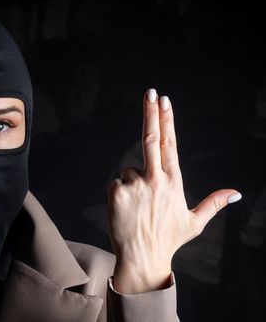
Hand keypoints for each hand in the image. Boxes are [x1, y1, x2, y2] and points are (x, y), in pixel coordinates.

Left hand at [106, 88, 241, 293]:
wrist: (142, 258)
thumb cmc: (168, 239)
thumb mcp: (195, 222)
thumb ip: (214, 203)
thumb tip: (236, 192)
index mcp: (173, 182)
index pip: (169, 144)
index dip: (167, 120)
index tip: (165, 101)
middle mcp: (154, 179)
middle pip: (150, 138)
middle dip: (151, 113)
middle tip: (151, 92)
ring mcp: (134, 184)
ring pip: (130, 170)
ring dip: (133, 182)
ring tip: (138, 207)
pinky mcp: (116, 191)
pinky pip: (116, 182)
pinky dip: (120, 191)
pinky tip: (126, 209)